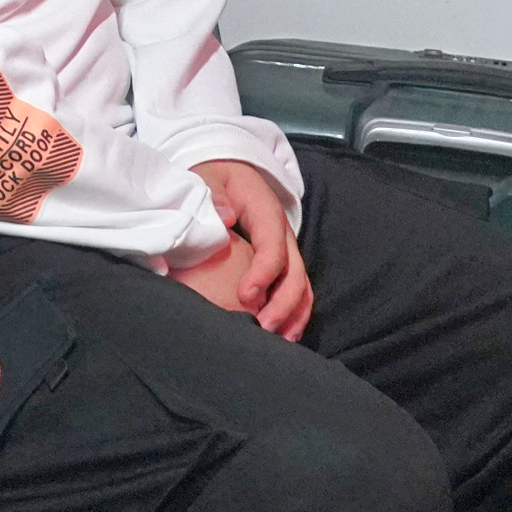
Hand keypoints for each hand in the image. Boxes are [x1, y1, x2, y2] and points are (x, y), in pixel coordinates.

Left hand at [179, 160, 312, 340]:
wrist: (229, 170)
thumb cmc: (216, 178)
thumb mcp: (209, 177)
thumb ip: (213, 193)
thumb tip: (225, 216)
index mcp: (267, 213)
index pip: (272, 247)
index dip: (263, 273)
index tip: (245, 295)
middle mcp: (283, 235)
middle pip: (294, 273)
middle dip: (282, 304)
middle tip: (261, 328)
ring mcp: (286, 250)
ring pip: (302, 286)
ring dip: (293, 315)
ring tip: (277, 341)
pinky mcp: (282, 263)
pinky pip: (296, 290)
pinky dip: (294, 313)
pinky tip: (283, 335)